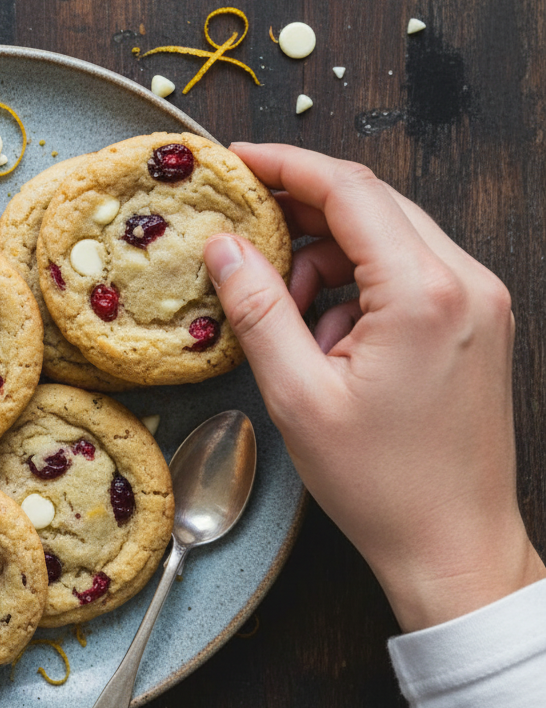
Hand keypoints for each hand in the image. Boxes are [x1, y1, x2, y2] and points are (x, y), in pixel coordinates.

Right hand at [204, 143, 544, 631]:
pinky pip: (410, 272)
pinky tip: (330, 338)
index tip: (235, 163)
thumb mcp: (298, 396)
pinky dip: (359, 286)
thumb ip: (258, 309)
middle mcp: (466, 282)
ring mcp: (481, 301)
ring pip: (391, 237)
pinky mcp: (478, 322)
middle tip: (244, 238)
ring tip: (288, 317)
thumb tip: (226, 247)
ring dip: (329, 258)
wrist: (454, 544)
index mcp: (424, 293)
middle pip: (373, 205)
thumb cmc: (381, 484)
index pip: (349, 191)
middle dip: (302, 215)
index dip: (285, 166)